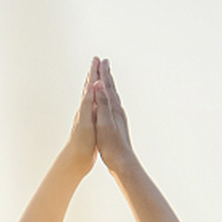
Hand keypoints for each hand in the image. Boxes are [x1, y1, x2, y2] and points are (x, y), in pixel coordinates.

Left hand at [61, 57, 99, 173]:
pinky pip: (93, 107)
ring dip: (93, 85)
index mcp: (85, 108)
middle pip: (88, 88)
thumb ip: (89, 104)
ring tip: (96, 77)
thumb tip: (92, 86)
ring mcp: (86, 118)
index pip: (90, 86)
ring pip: (90, 97)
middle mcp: (84, 111)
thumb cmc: (82, 142)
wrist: (75, 159)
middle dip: (93, 74)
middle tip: (96, 61)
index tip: (97, 59)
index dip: (94, 73)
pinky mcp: (89, 126)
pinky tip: (97, 102)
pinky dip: (96, 100)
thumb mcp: (87, 122)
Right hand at [94, 58, 135, 173]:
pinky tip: (109, 103)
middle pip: (111, 88)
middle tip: (104, 62)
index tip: (99, 60)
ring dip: (108, 86)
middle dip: (106, 75)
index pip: (106, 86)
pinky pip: (112, 106)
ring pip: (112, 96)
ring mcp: (119, 117)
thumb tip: (99, 84)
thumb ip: (102, 103)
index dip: (102, 73)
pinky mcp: (118, 125)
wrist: (123, 161)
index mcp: (113, 108)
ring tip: (105, 79)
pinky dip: (109, 98)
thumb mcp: (104, 122)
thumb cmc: (112, 144)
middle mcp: (117, 110)